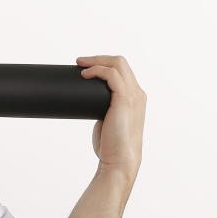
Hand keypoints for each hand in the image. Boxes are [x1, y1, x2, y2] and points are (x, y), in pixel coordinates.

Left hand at [76, 55, 145, 181]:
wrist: (118, 159)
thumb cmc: (111, 145)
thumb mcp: (106, 122)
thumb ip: (101, 111)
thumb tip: (85, 107)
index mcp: (135, 98)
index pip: (123, 71)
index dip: (105, 64)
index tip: (86, 67)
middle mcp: (137, 94)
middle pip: (120, 63)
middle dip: (99, 58)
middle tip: (79, 62)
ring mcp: (133, 96)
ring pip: (117, 64)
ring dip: (97, 60)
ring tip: (80, 64)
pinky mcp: (124, 100)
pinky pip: (111, 75)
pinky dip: (97, 70)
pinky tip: (85, 74)